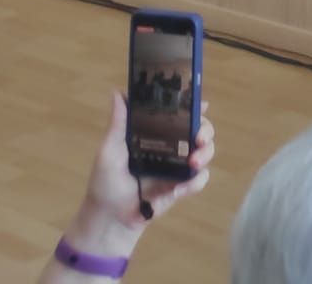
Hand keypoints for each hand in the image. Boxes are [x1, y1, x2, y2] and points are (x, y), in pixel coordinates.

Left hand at [64, 93, 213, 258]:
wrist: (109, 218)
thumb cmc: (105, 182)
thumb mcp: (109, 151)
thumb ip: (118, 124)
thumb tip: (117, 92)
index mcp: (154, 134)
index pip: (178, 114)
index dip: (192, 106)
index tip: (201, 103)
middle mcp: (171, 146)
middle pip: (199, 130)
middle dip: (206, 130)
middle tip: (199, 137)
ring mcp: (178, 167)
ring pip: (205, 151)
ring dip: (206, 153)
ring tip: (194, 162)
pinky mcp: (181, 187)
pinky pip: (199, 179)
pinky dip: (195, 182)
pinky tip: (180, 188)